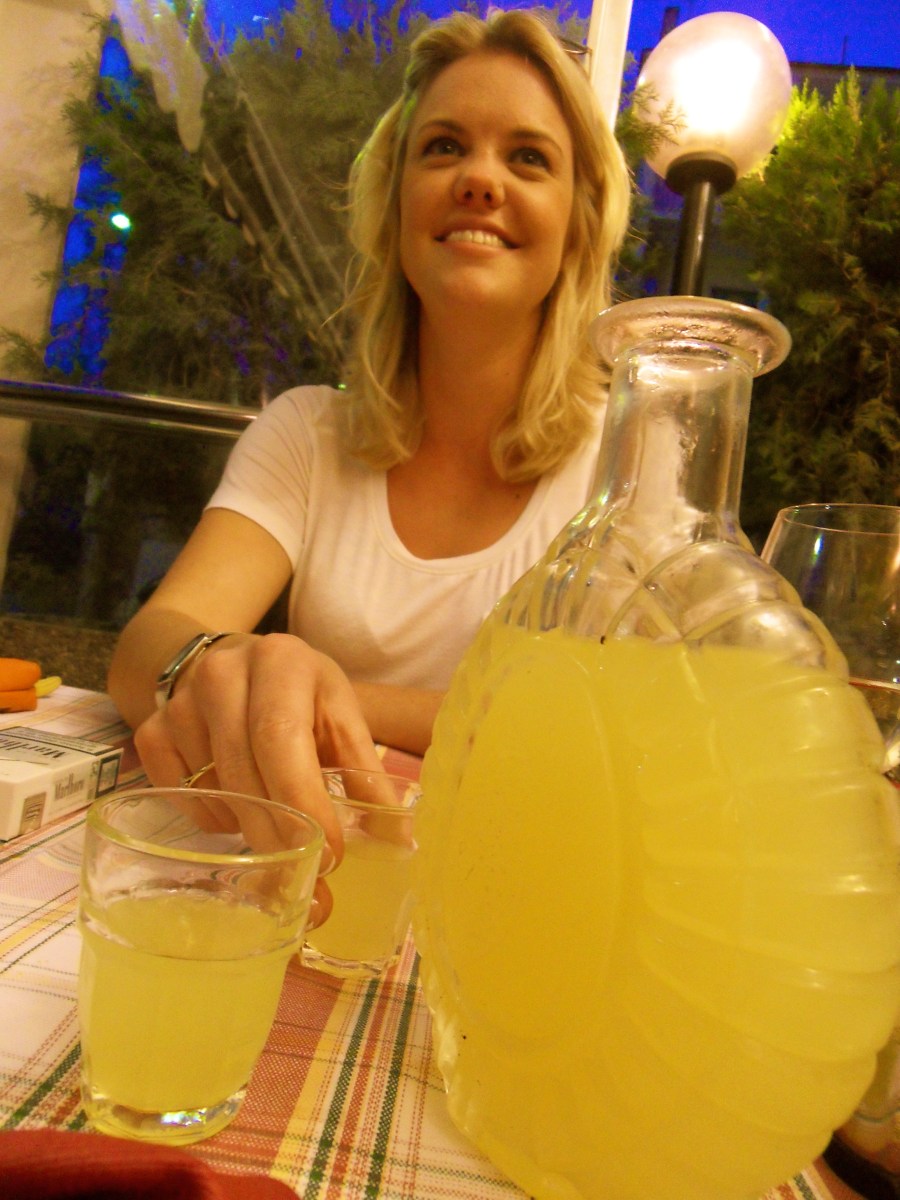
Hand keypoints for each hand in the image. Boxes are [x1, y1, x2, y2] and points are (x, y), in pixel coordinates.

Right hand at [133, 633, 385, 923]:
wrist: (234, 662)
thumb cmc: (299, 694)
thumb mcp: (339, 717)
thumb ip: (366, 774)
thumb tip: (400, 841)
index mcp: (282, 661)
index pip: (282, 738)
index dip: (304, 802)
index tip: (331, 853)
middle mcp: (223, 672)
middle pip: (245, 771)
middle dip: (279, 834)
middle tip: (307, 875)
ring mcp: (180, 701)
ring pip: (213, 790)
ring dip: (249, 827)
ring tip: (278, 829)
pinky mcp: (152, 729)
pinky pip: (181, 796)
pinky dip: (213, 816)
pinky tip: (237, 804)